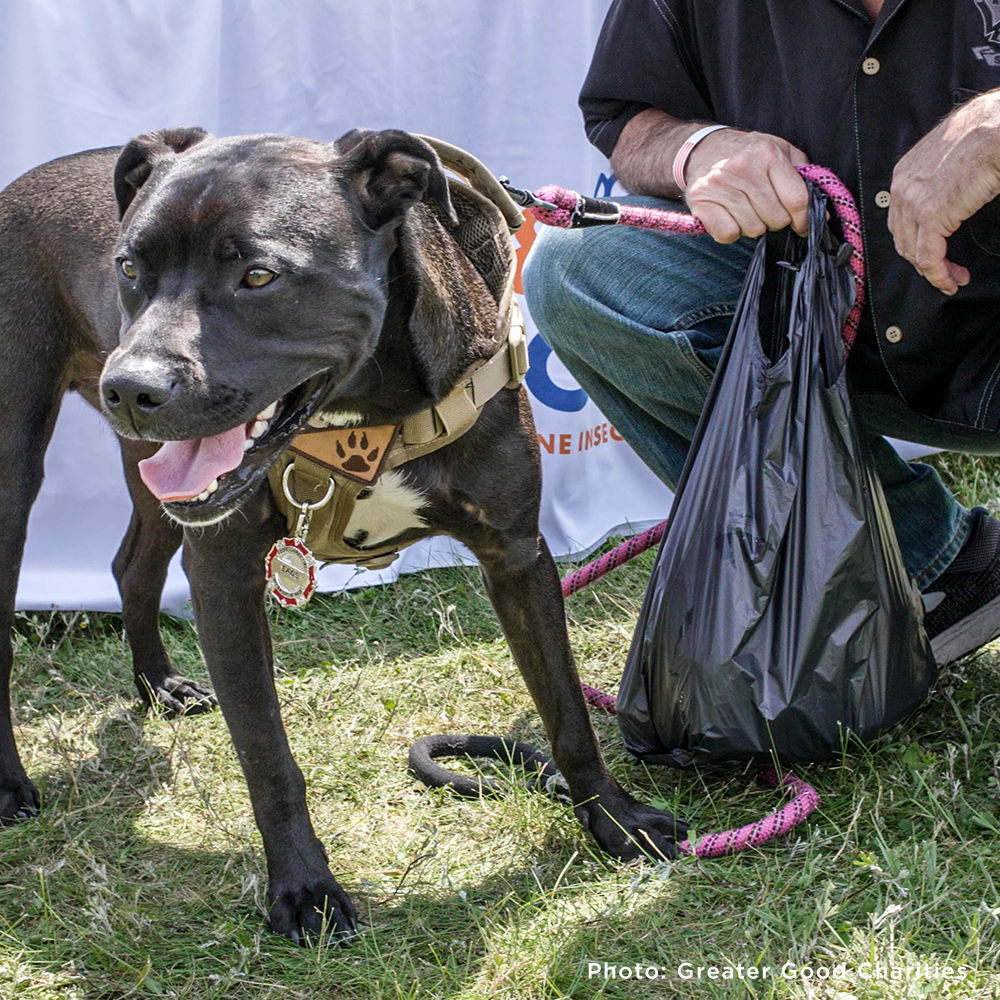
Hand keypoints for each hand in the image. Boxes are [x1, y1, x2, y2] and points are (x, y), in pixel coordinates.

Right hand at [684, 130, 811, 242]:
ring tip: (746, 208)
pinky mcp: (700, 201)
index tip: (802, 226)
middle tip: (766, 208)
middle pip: (776, 219)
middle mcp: (743, 167)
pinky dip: (731, 231)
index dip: (804, 219)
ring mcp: (720, 185)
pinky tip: (730, 215)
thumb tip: (821, 214)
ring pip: (753, 229)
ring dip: (753, 225)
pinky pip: (728, 234)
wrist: (703, 148)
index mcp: (768, 154)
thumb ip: (802, 179)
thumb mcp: (780, 152)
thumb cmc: (748, 154)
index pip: (796, 200)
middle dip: (776, 220)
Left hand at [889, 91, 999, 293]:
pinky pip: (928, 257)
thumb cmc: (985, 136)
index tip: (935, 255)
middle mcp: (901, 189)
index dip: (916, 243)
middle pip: (904, 239)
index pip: (900, 221)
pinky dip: (939, 274)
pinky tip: (952, 281)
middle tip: (946, 273)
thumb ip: (938, 183)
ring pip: (914, 252)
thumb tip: (948, 203)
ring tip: (954, 278)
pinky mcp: (930, 215)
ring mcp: (912, 203)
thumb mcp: (949, 161)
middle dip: (924, 261)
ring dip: (934, 272)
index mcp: (903, 175)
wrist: (997, 128)